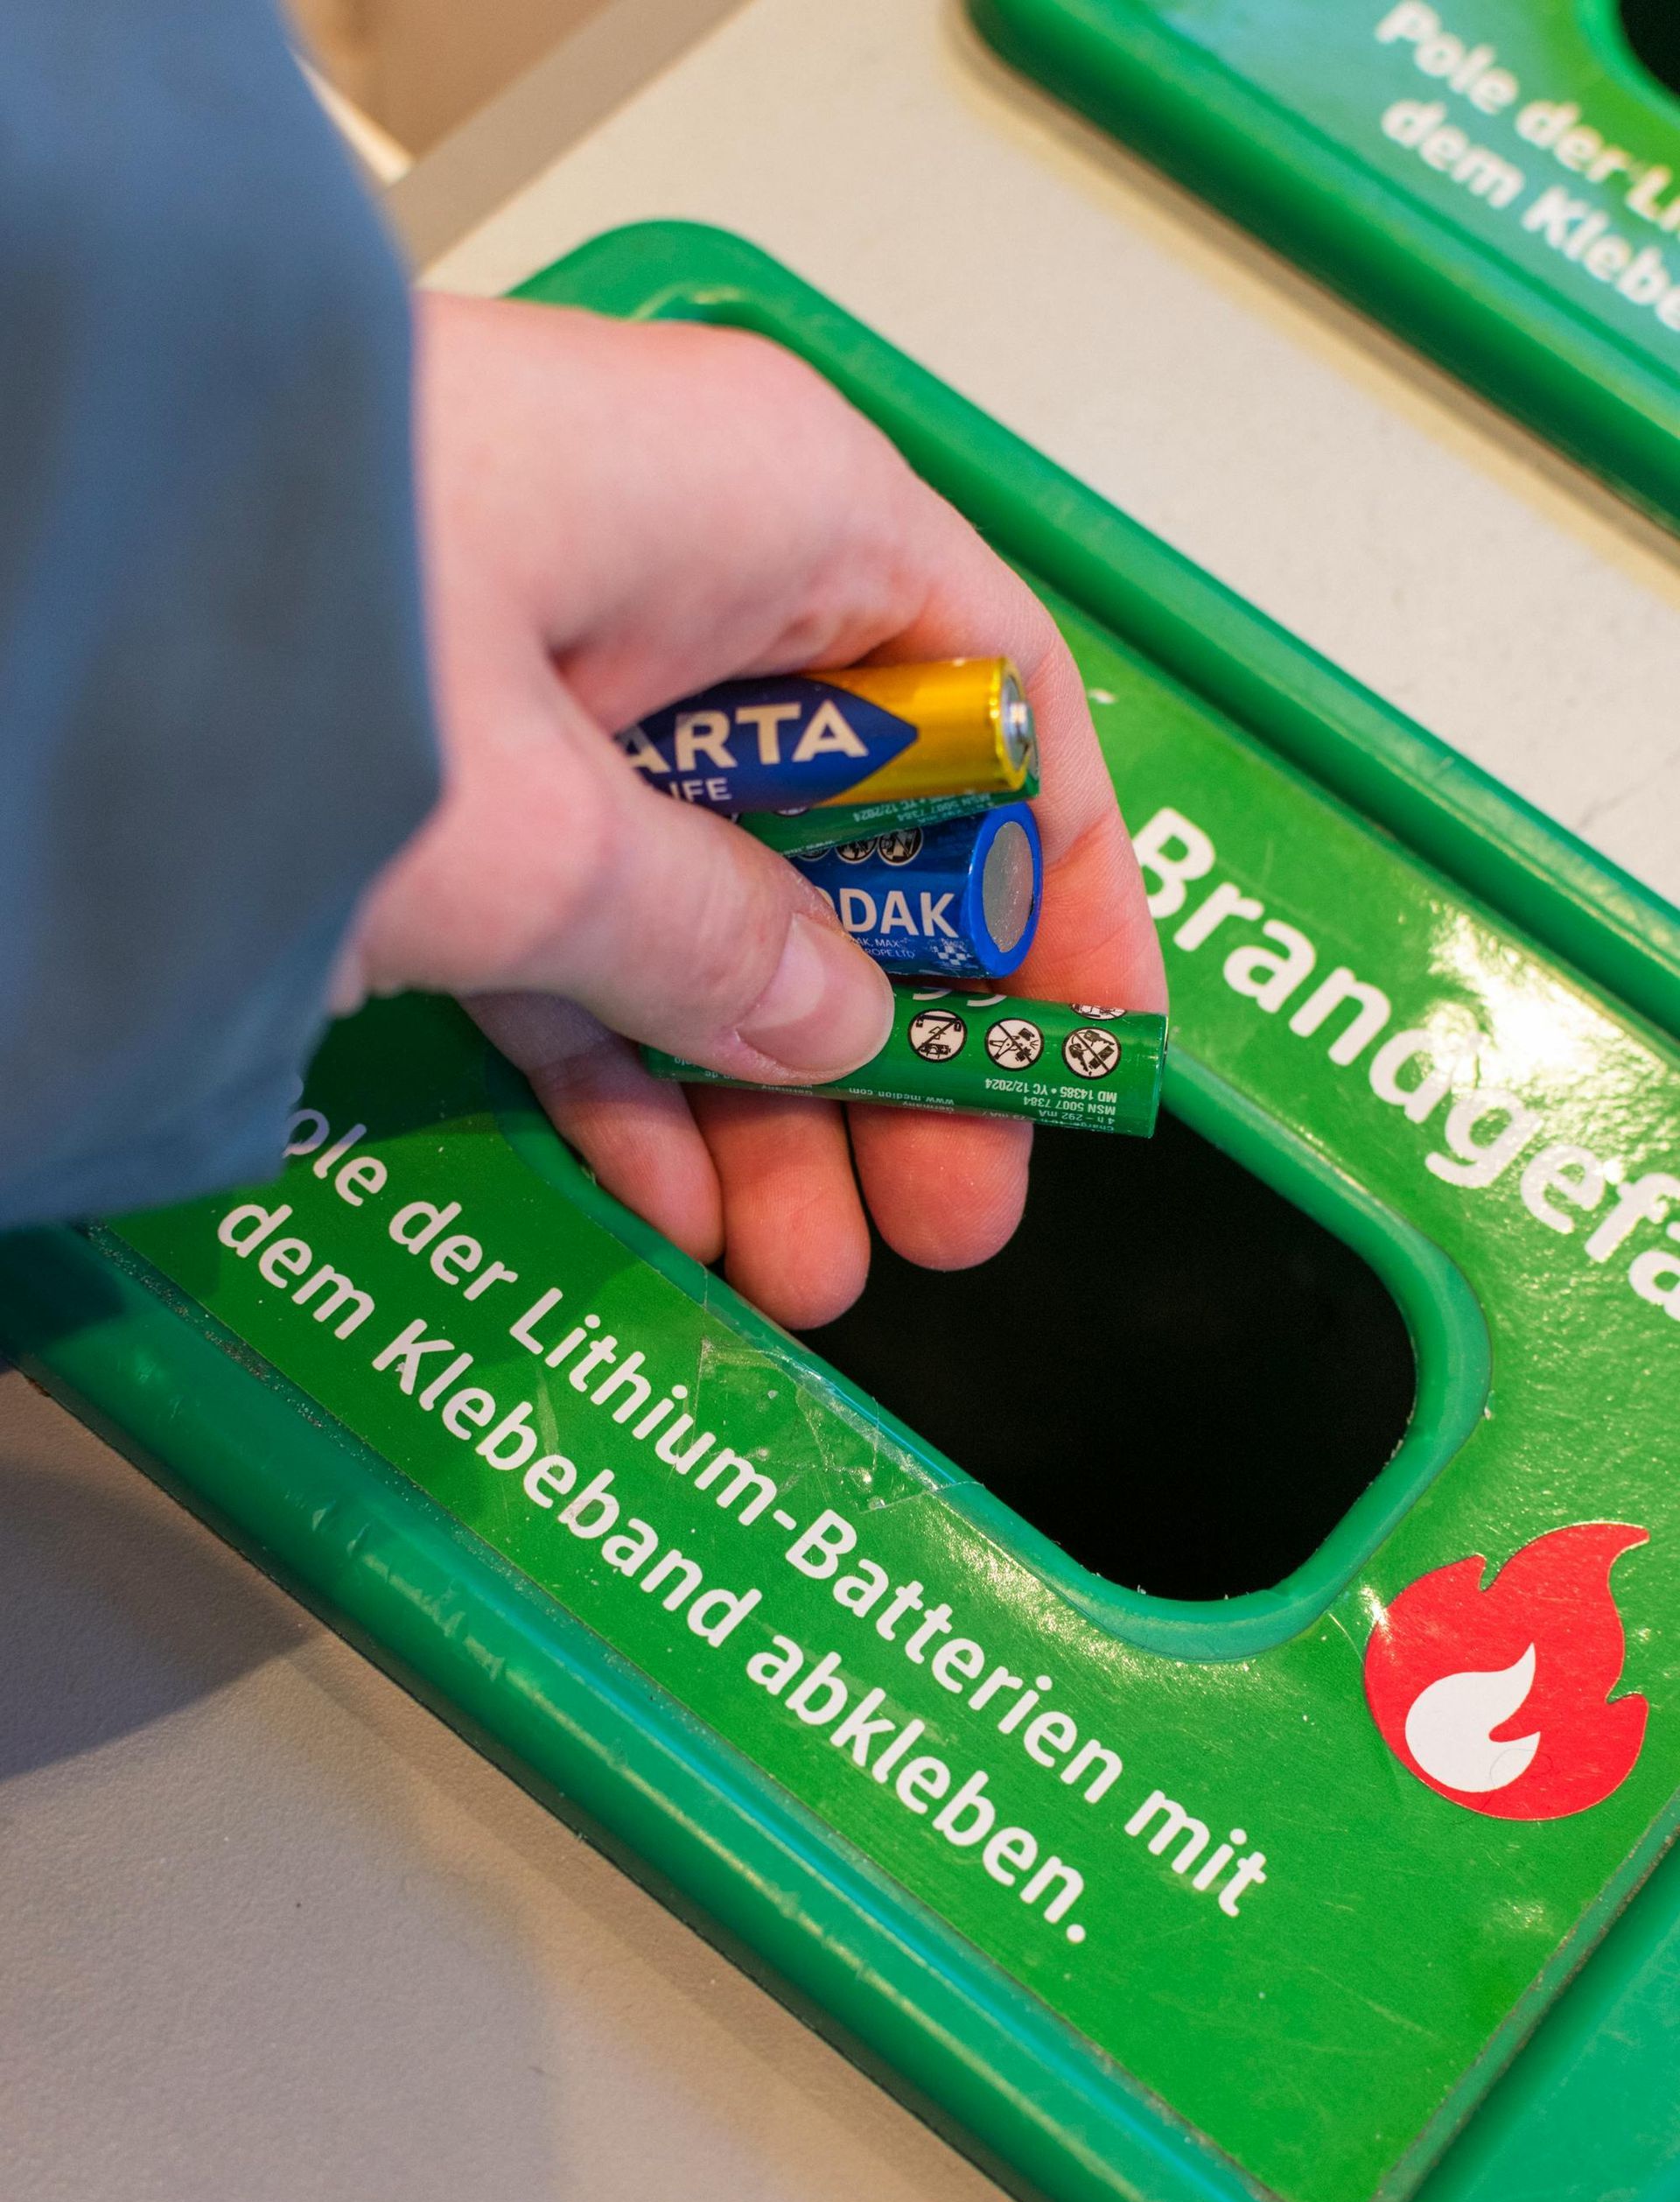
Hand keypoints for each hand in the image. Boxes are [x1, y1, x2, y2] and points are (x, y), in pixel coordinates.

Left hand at [339, 291, 1164, 1327]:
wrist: (13, 585)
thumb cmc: (301, 613)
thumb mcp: (555, 830)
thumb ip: (723, 944)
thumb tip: (846, 1032)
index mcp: (774, 517)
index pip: (1001, 699)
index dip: (1072, 885)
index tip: (1098, 1049)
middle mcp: (683, 585)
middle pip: (864, 842)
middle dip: (910, 1049)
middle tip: (953, 1211)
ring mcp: (561, 684)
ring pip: (722, 913)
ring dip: (770, 1100)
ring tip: (819, 1269)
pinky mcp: (447, 777)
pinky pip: (584, 940)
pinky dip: (628, 1071)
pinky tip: (677, 1204)